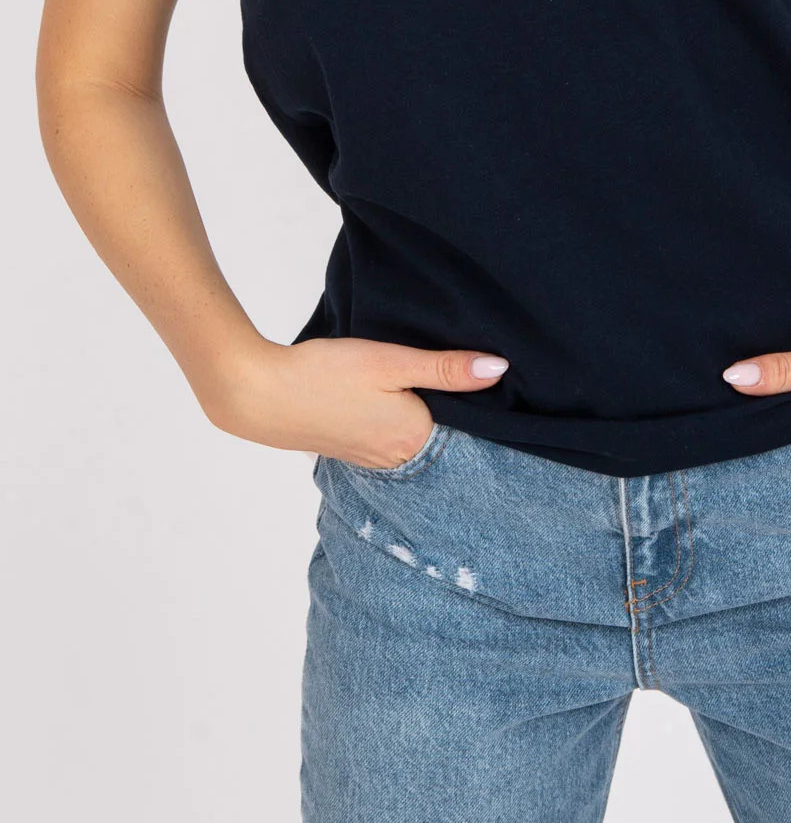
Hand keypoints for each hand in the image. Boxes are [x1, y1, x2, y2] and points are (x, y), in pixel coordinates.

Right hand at [197, 335, 508, 469]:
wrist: (258, 393)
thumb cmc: (326, 374)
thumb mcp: (394, 362)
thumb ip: (447, 369)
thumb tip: (500, 369)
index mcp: (414, 440)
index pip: (467, 426)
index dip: (476, 401)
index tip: (486, 375)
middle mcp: (396, 460)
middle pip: (440, 432)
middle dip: (450, 407)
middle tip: (455, 371)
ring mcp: (370, 459)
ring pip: (412, 433)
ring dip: (419, 412)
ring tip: (420, 383)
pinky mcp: (349, 449)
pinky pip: (387, 435)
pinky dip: (394, 417)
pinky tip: (389, 396)